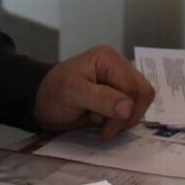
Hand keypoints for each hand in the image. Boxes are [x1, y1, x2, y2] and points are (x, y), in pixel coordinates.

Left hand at [33, 45, 154, 139]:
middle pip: (143, 94)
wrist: (42, 103)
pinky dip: (120, 122)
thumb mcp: (72, 93)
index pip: (133, 87)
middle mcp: (119, 66)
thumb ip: (100, 98)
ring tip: (99, 121)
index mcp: (108, 58)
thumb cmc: (53, 93)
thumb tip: (128, 107)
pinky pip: (133, 111)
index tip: (104, 125)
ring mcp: (120, 81)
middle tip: (104, 126)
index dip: (124, 110)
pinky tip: (102, 122)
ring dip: (122, 120)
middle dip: (126, 116)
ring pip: (140, 104)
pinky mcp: (119, 95)